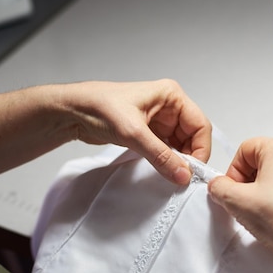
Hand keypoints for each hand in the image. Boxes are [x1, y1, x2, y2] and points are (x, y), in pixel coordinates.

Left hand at [60, 79, 211, 184]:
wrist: (71, 111)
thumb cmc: (98, 107)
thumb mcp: (133, 133)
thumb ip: (161, 156)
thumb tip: (183, 174)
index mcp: (171, 96)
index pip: (200, 124)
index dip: (201, 148)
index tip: (194, 170)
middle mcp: (168, 107)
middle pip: (193, 136)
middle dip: (190, 156)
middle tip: (183, 176)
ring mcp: (159, 120)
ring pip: (180, 145)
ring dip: (178, 160)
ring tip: (172, 175)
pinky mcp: (148, 132)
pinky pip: (166, 149)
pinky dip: (167, 161)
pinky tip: (163, 171)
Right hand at [208, 137, 272, 260]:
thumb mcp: (235, 200)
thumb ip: (218, 187)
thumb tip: (218, 186)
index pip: (244, 149)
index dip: (233, 170)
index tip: (232, 187)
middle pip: (259, 160)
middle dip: (246, 179)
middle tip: (242, 198)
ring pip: (272, 174)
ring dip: (259, 189)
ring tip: (257, 208)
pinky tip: (270, 213)